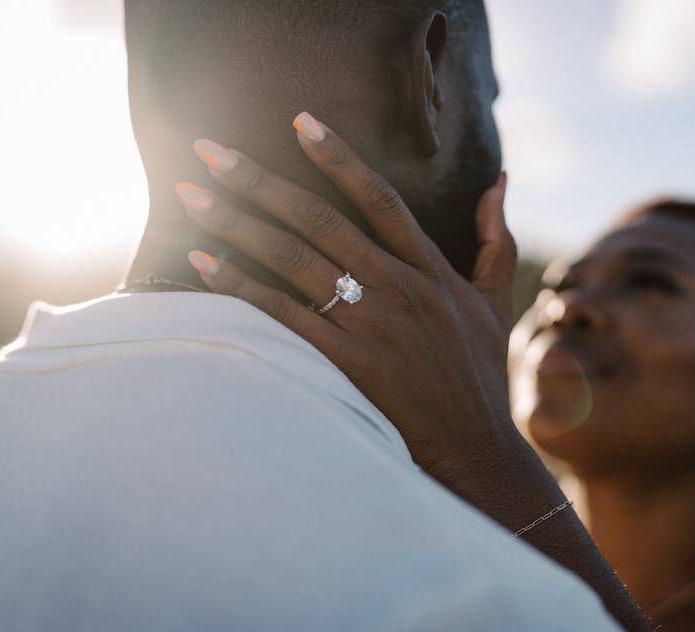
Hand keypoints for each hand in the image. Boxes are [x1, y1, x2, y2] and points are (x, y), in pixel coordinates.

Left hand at [176, 112, 519, 487]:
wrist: (477, 448)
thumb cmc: (480, 374)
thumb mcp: (496, 302)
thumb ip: (496, 239)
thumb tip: (501, 180)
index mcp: (430, 268)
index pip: (380, 198)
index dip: (339, 157)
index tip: (300, 120)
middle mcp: (397, 287)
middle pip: (321, 220)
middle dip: (262, 180)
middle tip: (211, 150)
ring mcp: (371, 325)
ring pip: (295, 260)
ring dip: (239, 224)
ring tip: (193, 195)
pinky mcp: (348, 363)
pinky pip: (285, 316)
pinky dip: (244, 287)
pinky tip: (205, 263)